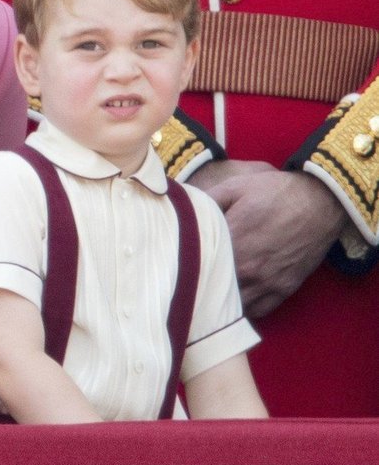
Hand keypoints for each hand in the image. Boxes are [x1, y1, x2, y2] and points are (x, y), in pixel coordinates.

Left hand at [191, 160, 344, 317]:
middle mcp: (248, 268)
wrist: (320, 202)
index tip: (177, 259)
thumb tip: (182, 208)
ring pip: (234, 305)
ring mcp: (267, 282)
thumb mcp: (235, 186)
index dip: (186, 261)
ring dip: (221, 300)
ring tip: (210, 290)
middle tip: (189, 278)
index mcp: (232, 241)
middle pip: (214, 288)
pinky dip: (245, 308)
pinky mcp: (283, 289)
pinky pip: (258, 311)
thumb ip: (206, 200)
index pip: (198, 262)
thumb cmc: (275, 192)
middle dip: (200, 284)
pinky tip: (235, 296)